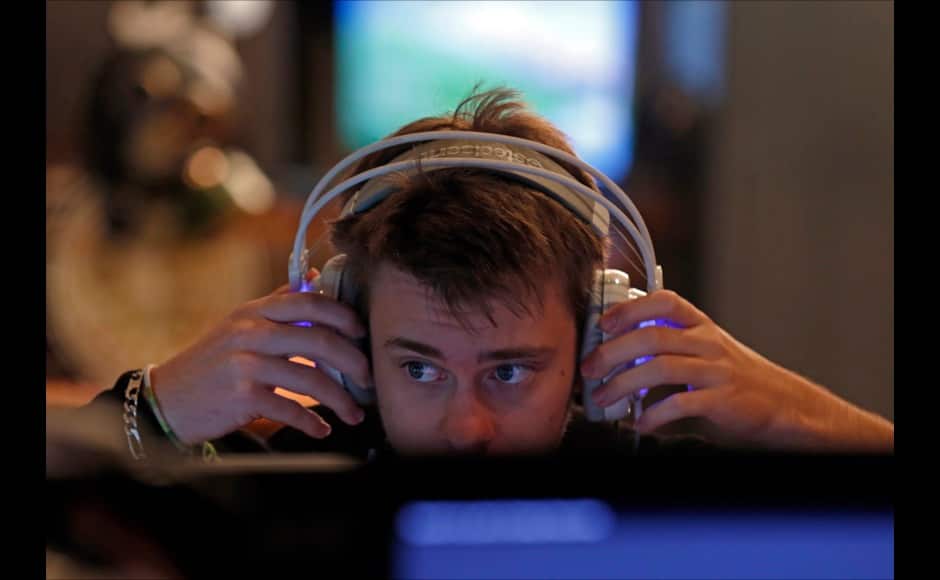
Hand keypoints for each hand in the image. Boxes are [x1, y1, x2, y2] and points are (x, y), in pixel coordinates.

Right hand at [149, 270, 371, 444]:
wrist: (167, 399)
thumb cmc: (212, 363)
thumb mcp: (239, 324)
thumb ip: (277, 303)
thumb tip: (315, 278)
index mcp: (254, 311)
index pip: (309, 302)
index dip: (343, 315)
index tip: (362, 332)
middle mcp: (250, 333)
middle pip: (319, 340)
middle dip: (353, 362)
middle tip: (368, 379)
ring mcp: (245, 365)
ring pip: (310, 379)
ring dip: (340, 400)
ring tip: (354, 413)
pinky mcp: (242, 397)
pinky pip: (290, 409)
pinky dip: (312, 422)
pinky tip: (323, 429)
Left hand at [580, 290, 893, 451]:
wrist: (785, 405)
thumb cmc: (735, 378)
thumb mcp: (703, 350)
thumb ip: (668, 345)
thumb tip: (615, 350)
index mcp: (700, 325)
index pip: (664, 300)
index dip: (630, 307)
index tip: (603, 322)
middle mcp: (708, 342)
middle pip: (652, 336)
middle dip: (612, 351)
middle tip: (589, 367)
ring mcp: (716, 370)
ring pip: (660, 367)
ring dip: (623, 384)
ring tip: (603, 397)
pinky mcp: (723, 400)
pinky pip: (680, 403)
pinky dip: (654, 415)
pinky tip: (640, 422)